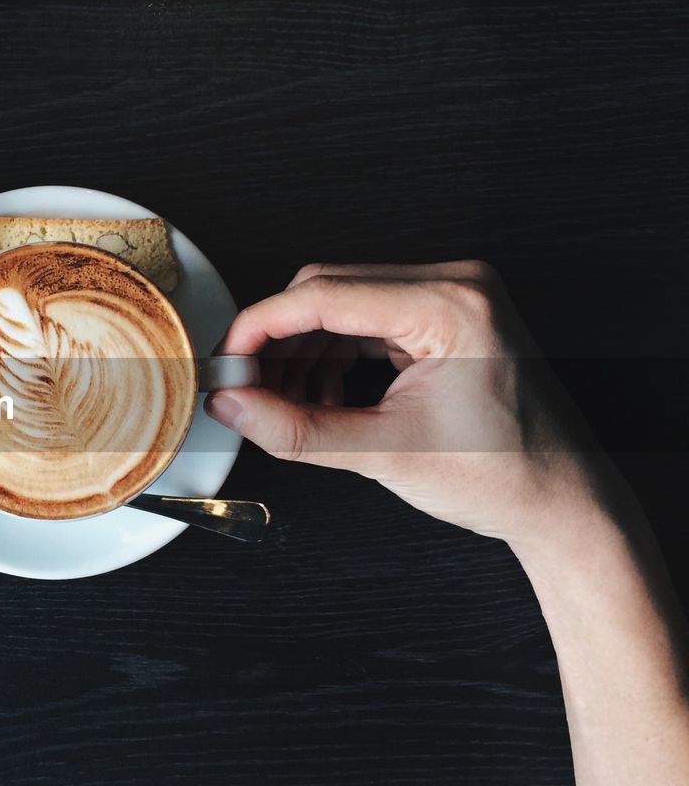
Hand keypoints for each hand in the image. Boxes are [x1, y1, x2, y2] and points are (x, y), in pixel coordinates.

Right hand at [207, 260, 612, 552]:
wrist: (564, 501)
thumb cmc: (502, 478)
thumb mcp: (385, 455)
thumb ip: (296, 429)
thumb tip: (232, 405)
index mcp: (449, 305)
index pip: (323, 294)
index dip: (259, 327)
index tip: (222, 362)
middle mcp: (454, 284)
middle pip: (327, 290)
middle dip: (277, 341)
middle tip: (244, 388)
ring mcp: (452, 297)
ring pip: (342, 305)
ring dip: (302, 351)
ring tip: (280, 403)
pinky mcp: (445, 317)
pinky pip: (367, 320)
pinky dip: (332, 355)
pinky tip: (318, 395)